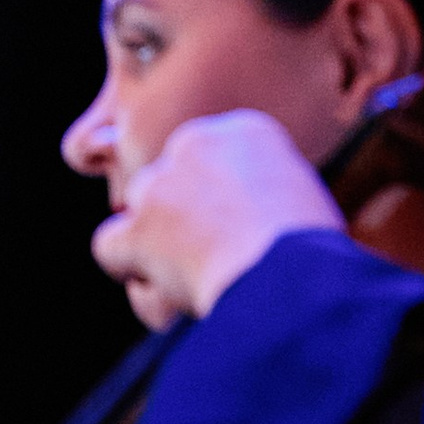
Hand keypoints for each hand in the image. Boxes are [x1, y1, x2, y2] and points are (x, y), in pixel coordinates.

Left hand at [91, 110, 343, 329]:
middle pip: (171, 181)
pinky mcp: (138, 226)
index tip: (242, 227)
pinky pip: (109, 247)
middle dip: (184, 217)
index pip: (207, 158)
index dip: (217, 199)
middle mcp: (195, 143)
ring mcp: (160, 184)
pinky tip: (161, 292)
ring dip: (158, 245)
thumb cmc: (314, 250)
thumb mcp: (301, 202)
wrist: (293, 276)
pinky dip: (131, 273)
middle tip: (218, 254)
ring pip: (139, 210)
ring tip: (194, 278)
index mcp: (245, 130)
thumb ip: (262, 194)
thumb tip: (244, 219)